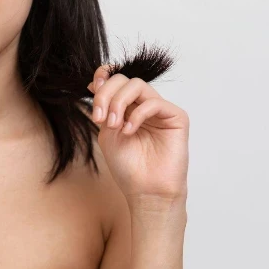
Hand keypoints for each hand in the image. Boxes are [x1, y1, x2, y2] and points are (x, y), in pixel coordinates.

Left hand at [87, 65, 188, 207]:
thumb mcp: (106, 132)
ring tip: (113, 125)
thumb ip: (104, 107)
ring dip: (118, 102)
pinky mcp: (176, 117)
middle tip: (99, 117)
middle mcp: (143, 105)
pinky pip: (154, 103)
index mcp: (127, 107)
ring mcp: (160, 110)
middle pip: (123, 80)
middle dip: (106, 94)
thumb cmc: (128, 166)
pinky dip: (137, 114)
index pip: (116, 79)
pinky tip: (129, 131)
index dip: (103, 77)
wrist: (146, 191)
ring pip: (137, 85)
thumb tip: (95, 81)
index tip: (92, 88)